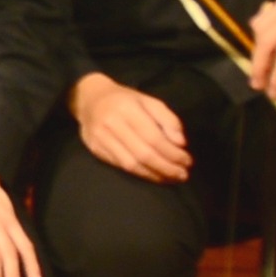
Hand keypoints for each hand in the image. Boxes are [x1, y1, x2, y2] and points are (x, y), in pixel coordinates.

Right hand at [70, 72, 190, 182]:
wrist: (88, 98)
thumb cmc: (124, 100)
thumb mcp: (148, 101)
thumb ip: (167, 119)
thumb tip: (180, 143)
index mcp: (127, 108)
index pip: (153, 137)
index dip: (172, 153)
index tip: (187, 161)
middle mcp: (112, 124)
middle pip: (143, 154)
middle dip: (166, 168)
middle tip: (183, 175)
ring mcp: (101, 138)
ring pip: (131, 164)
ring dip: (155, 175)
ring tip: (172, 178)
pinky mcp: (95, 149)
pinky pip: (121, 166)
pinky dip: (141, 174)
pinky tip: (154, 175)